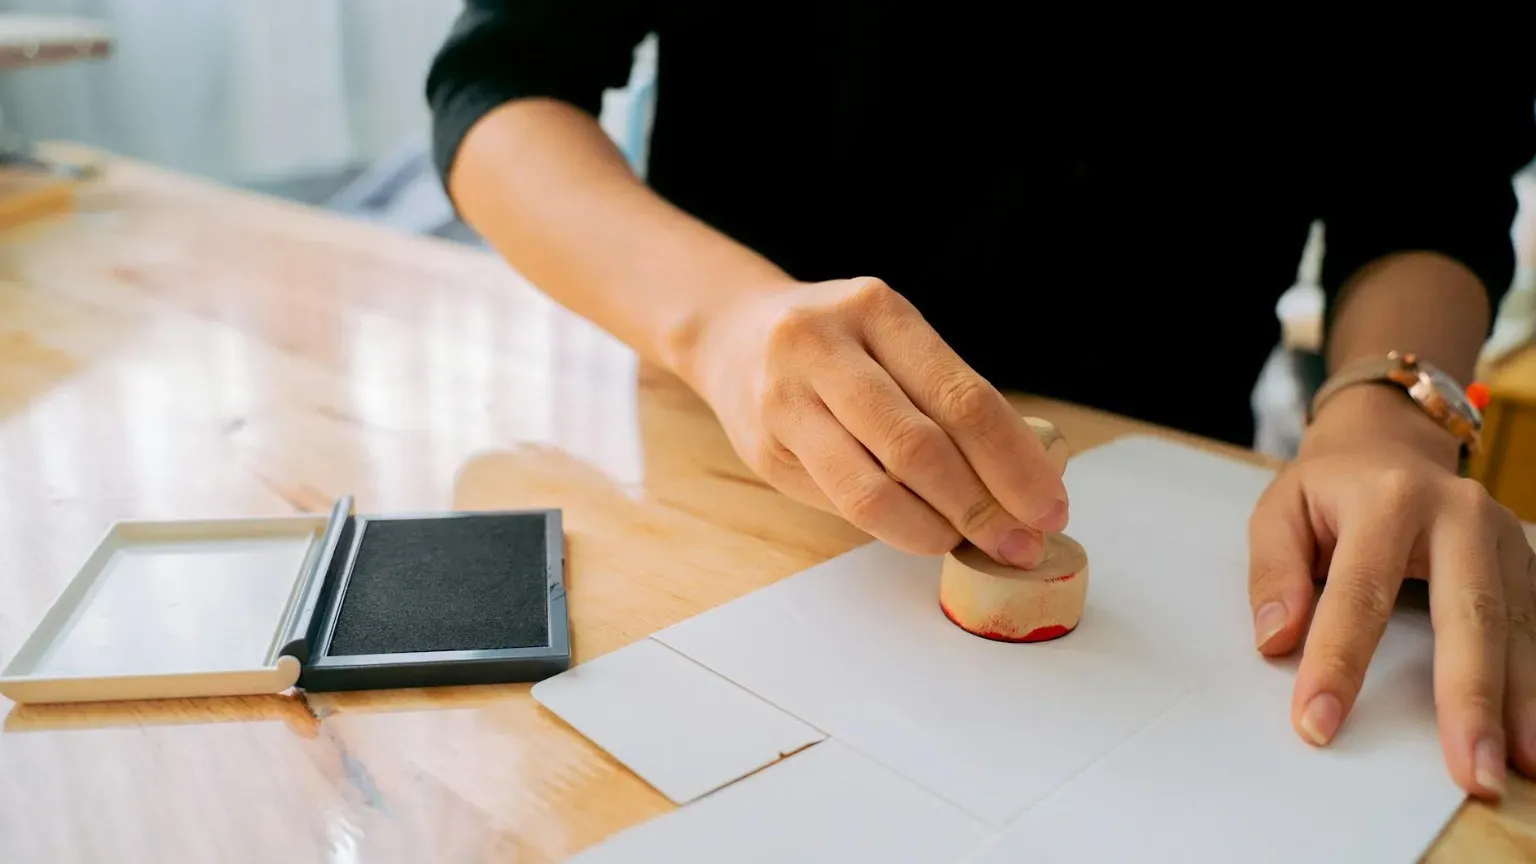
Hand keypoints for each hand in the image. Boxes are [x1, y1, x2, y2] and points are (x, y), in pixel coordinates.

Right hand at [683, 276, 1068, 565]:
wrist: (734, 334)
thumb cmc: (842, 345)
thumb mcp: (893, 339)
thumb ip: (945, 396)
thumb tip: (1022, 482)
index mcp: (877, 311)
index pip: (960, 396)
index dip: (1012, 462)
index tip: (1049, 506)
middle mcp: (823, 348)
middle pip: (917, 446)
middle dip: (981, 506)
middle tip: (1020, 542)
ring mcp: (786, 401)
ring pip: (872, 488)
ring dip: (934, 528)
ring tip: (970, 541)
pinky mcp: (765, 452)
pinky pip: (841, 503)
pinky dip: (893, 527)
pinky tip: (923, 531)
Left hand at [1248, 385, 1535, 798]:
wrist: (1389, 441)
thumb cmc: (1329, 488)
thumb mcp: (1279, 510)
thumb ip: (1274, 572)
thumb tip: (1276, 640)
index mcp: (1387, 498)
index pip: (1359, 593)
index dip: (1337, 662)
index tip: (1318, 724)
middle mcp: (1459, 512)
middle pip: (1469, 612)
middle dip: (1470, 698)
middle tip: (1470, 771)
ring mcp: (1503, 535)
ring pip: (1517, 626)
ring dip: (1521, 704)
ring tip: (1516, 770)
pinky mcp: (1525, 560)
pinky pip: (1535, 626)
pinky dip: (1534, 685)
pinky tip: (1532, 736)